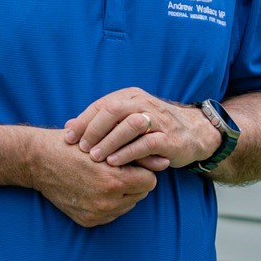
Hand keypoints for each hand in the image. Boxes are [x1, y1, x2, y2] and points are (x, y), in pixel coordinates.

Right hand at [26, 128, 158, 226]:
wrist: (38, 161)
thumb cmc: (74, 145)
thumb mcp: (106, 142)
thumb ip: (137, 153)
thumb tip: (166, 161)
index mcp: (113, 180)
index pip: (150, 181)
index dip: (142, 169)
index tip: (130, 161)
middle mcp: (107, 202)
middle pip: (140, 194)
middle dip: (134, 181)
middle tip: (118, 168)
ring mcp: (97, 214)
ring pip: (128, 205)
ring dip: (123, 193)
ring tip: (106, 177)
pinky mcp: (88, 221)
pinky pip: (112, 214)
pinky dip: (109, 202)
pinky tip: (95, 188)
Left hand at [63, 87, 221, 169]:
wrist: (193, 133)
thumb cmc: (152, 129)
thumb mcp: (126, 121)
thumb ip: (101, 122)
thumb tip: (67, 126)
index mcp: (130, 97)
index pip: (102, 105)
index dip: (83, 121)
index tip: (68, 138)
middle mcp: (143, 104)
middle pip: (114, 110)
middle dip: (94, 130)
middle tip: (82, 148)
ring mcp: (158, 119)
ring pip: (130, 125)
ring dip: (110, 141)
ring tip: (96, 157)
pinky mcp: (169, 137)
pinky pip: (146, 143)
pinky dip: (128, 153)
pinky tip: (115, 163)